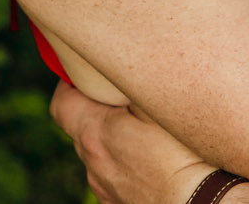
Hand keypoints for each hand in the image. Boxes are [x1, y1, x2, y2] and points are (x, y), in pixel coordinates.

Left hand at [50, 82, 214, 203]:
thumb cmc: (186, 155)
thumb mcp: (161, 104)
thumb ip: (136, 81)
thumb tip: (129, 58)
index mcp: (94, 135)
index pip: (61, 103)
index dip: (70, 83)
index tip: (89, 74)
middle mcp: (94, 166)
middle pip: (82, 129)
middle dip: (98, 110)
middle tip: (126, 97)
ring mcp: (107, 191)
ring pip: (101, 156)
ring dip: (115, 140)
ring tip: (146, 132)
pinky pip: (118, 178)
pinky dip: (129, 165)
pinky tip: (157, 161)